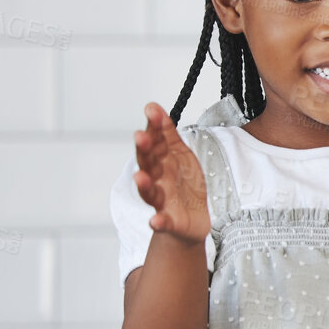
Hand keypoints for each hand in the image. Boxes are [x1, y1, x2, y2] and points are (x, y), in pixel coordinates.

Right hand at [132, 102, 209, 242]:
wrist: (189, 221)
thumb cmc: (182, 185)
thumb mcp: (178, 156)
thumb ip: (167, 135)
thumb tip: (154, 106)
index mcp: (162, 162)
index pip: (155, 141)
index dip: (154, 126)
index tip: (151, 109)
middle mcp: (158, 180)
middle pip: (148, 164)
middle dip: (144, 150)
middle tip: (140, 136)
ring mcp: (162, 201)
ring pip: (150, 192)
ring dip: (144, 184)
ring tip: (139, 176)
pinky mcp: (170, 222)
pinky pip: (163, 222)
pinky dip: (158, 222)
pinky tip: (155, 221)